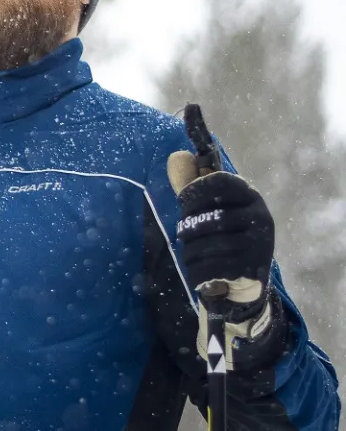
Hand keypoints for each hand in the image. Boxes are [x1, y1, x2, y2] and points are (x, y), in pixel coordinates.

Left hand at [168, 151, 278, 366]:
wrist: (242, 282)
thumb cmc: (219, 236)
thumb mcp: (206, 208)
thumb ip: (190, 184)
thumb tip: (177, 155)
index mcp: (250, 196)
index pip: (219, 180)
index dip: (193, 191)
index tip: (184, 203)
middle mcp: (261, 217)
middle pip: (206, 217)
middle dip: (187, 230)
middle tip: (187, 237)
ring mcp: (260, 244)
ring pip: (204, 245)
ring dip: (190, 254)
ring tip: (194, 257)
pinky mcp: (252, 269)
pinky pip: (209, 268)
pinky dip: (196, 273)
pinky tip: (200, 275)